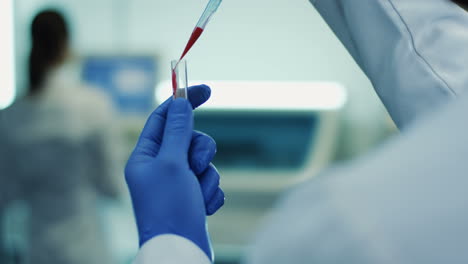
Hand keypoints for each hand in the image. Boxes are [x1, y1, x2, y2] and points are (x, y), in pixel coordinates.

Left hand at [125, 85, 223, 259]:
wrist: (180, 251)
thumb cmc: (169, 207)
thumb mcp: (171, 163)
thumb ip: (177, 129)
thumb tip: (180, 101)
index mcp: (145, 156)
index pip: (163, 118)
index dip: (183, 102)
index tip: (205, 89)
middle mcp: (159, 168)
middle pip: (188, 139)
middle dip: (200, 151)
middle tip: (196, 167)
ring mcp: (176, 183)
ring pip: (203, 162)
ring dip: (207, 177)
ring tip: (198, 195)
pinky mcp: (191, 197)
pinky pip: (210, 182)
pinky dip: (210, 193)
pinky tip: (203, 208)